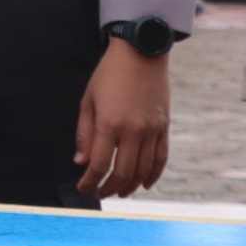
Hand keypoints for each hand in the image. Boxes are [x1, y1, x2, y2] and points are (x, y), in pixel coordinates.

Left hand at [74, 38, 170, 197]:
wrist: (141, 52)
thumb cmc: (109, 75)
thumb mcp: (88, 101)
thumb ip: (84, 134)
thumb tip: (81, 162)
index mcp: (109, 124)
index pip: (99, 164)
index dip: (90, 181)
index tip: (83, 187)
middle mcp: (133, 131)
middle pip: (122, 172)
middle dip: (109, 187)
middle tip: (100, 193)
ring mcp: (152, 130)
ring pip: (143, 169)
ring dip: (130, 186)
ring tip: (120, 192)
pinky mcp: (164, 126)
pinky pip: (161, 157)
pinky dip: (153, 174)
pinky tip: (144, 184)